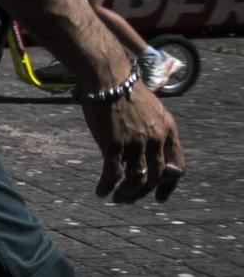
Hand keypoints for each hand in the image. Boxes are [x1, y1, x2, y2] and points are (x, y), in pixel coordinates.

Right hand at [82, 84, 185, 202]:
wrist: (108, 78)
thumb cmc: (125, 89)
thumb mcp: (151, 109)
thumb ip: (153, 130)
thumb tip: (145, 148)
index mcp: (168, 130)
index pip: (177, 167)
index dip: (169, 185)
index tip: (160, 196)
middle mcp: (155, 140)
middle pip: (156, 177)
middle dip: (143, 192)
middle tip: (130, 198)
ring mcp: (136, 144)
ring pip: (136, 179)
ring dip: (127, 193)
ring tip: (116, 198)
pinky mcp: (114, 146)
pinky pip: (113, 175)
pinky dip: (107, 186)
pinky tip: (101, 191)